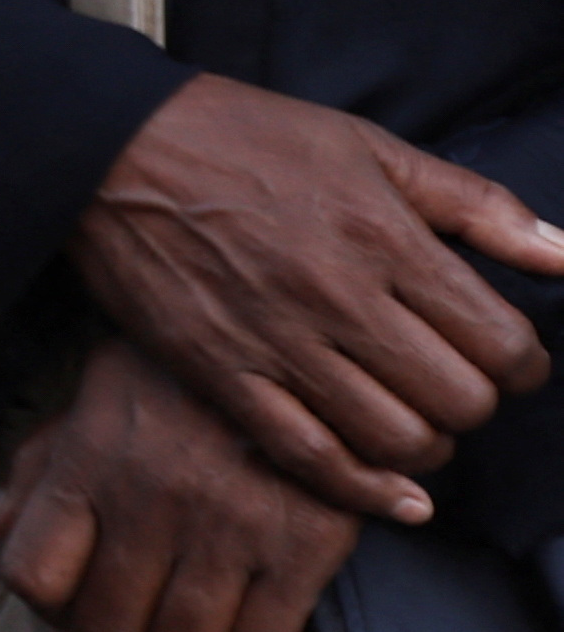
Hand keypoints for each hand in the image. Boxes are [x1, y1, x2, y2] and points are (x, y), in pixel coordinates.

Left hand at [0, 337, 363, 631]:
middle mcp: (153, 497)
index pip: (32, 575)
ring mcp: (232, 523)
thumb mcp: (98, 396)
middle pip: (107, 627)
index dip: (47, 604)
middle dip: (116, 630)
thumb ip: (38, 462)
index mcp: (90, 460)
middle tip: (140, 609)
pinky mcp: (308, 542)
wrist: (302, 335)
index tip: (70, 600)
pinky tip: (253, 605)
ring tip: (195, 607)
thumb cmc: (183, 377)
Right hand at [70, 74, 563, 524]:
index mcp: (383, 237)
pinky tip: (395, 494)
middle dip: (476, 404)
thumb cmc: (243, 137)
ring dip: (426, 446)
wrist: (109, 149)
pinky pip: (310, 457)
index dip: (525, 364)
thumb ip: (474, 204)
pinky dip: (365, 489)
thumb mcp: (369, 147)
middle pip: (457, 400)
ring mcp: (277, 342)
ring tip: (416, 421)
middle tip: (457, 385)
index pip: (500, 342)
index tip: (508, 357)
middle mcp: (338, 297)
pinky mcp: (222, 374)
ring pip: (395, 439)